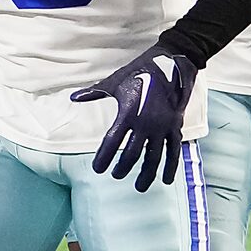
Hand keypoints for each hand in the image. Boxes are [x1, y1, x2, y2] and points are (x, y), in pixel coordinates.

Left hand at [71, 43, 200, 189]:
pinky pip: (174, 151)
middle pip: (132, 154)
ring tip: (139, 187)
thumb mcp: (115, 82)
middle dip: (123, 168)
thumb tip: (74, 97)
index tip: (98, 169)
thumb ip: (94, 93)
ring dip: (146, 174)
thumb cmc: (139, 72)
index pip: (112, 142)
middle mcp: (145, 123)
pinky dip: (171, 166)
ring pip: (154, 157)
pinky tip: (167, 180)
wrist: (171, 63)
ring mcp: (162, 126)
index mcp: (128, 113)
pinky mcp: (176, 126)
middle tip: (116, 175)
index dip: (104, 158)